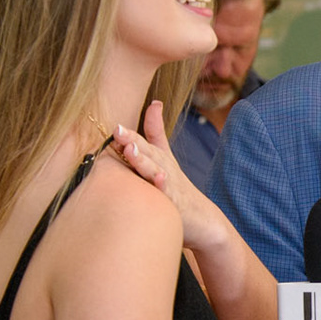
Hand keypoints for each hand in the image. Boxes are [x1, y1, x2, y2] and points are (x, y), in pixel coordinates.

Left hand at [112, 102, 232, 252]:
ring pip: (153, 171)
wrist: (201, 218)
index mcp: (158, 157)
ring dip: (143, 160)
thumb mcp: (166, 155)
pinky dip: (162, 187)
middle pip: (148, 151)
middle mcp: (164, 167)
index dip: (139, 128)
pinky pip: (165, 195)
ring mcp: (169, 184)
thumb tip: (155, 101)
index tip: (127, 118)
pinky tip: (158, 180)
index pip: (147, 139)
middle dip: (133, 140)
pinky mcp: (174, 203)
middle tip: (118, 129)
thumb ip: (156, 130)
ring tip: (131, 150)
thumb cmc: (177, 185)